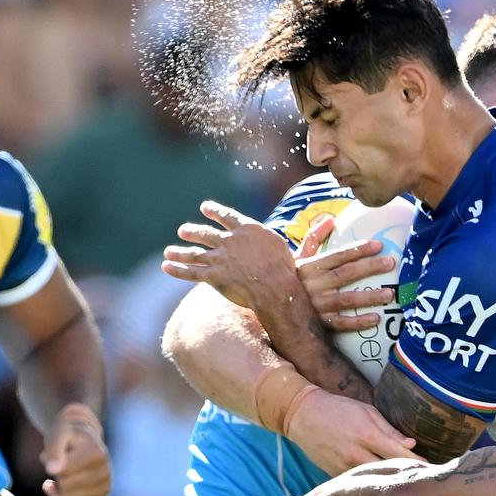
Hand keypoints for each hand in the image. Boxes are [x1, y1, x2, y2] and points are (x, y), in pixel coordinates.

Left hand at [40, 404, 110, 495]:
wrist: (82, 440)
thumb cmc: (67, 436)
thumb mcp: (58, 434)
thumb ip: (54, 449)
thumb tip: (52, 469)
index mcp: (98, 454)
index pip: (63, 471)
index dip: (52, 462)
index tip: (58, 451)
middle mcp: (106, 472)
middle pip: (66, 486)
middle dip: (58, 475)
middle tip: (63, 462)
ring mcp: (105, 488)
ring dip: (60, 486)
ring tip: (67, 472)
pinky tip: (61, 488)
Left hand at [164, 201, 301, 311]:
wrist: (275, 287)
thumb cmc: (287, 269)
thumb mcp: (296, 247)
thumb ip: (305, 237)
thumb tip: (330, 222)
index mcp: (248, 229)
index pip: (227, 216)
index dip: (215, 211)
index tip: (205, 207)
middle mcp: (230, 240)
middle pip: (206, 234)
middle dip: (193, 232)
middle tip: (183, 230)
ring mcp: (220, 258)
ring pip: (194, 253)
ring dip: (180, 251)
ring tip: (168, 251)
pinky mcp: (213, 275)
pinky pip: (190, 272)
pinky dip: (177, 269)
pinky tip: (166, 266)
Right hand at [286, 390, 419, 474]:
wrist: (303, 416)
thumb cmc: (338, 409)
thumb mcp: (367, 411)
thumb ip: (389, 430)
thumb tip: (411, 445)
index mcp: (367, 435)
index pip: (400, 455)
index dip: (417, 463)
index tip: (431, 469)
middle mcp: (356, 454)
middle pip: (389, 472)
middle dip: (406, 476)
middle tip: (423, 480)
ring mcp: (344, 468)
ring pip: (374, 481)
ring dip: (389, 482)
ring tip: (406, 484)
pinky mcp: (335, 476)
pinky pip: (359, 482)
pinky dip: (371, 483)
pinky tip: (381, 484)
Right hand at [295, 216, 395, 331]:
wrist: (273, 308)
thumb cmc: (290, 280)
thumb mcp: (298, 258)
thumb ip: (313, 238)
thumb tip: (330, 219)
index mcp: (311, 267)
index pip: (339, 255)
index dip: (359, 249)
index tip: (379, 245)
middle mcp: (315, 285)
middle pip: (346, 274)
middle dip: (370, 267)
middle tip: (391, 263)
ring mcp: (317, 305)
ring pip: (346, 300)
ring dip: (369, 297)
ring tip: (389, 294)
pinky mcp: (319, 323)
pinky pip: (341, 323)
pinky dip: (358, 322)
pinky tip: (375, 319)